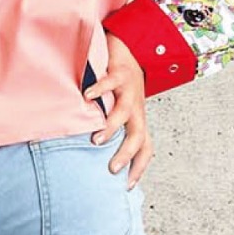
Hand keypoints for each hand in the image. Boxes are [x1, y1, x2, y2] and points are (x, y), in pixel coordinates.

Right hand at [82, 32, 153, 188]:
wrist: (131, 47)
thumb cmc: (123, 85)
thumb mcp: (122, 108)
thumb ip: (115, 129)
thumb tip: (98, 153)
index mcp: (138, 119)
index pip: (146, 149)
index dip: (140, 168)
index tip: (127, 186)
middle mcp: (137, 108)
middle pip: (138, 136)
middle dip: (127, 154)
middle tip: (112, 168)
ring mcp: (129, 90)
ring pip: (125, 112)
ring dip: (112, 127)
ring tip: (97, 139)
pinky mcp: (120, 73)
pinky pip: (110, 83)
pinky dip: (100, 90)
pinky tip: (87, 97)